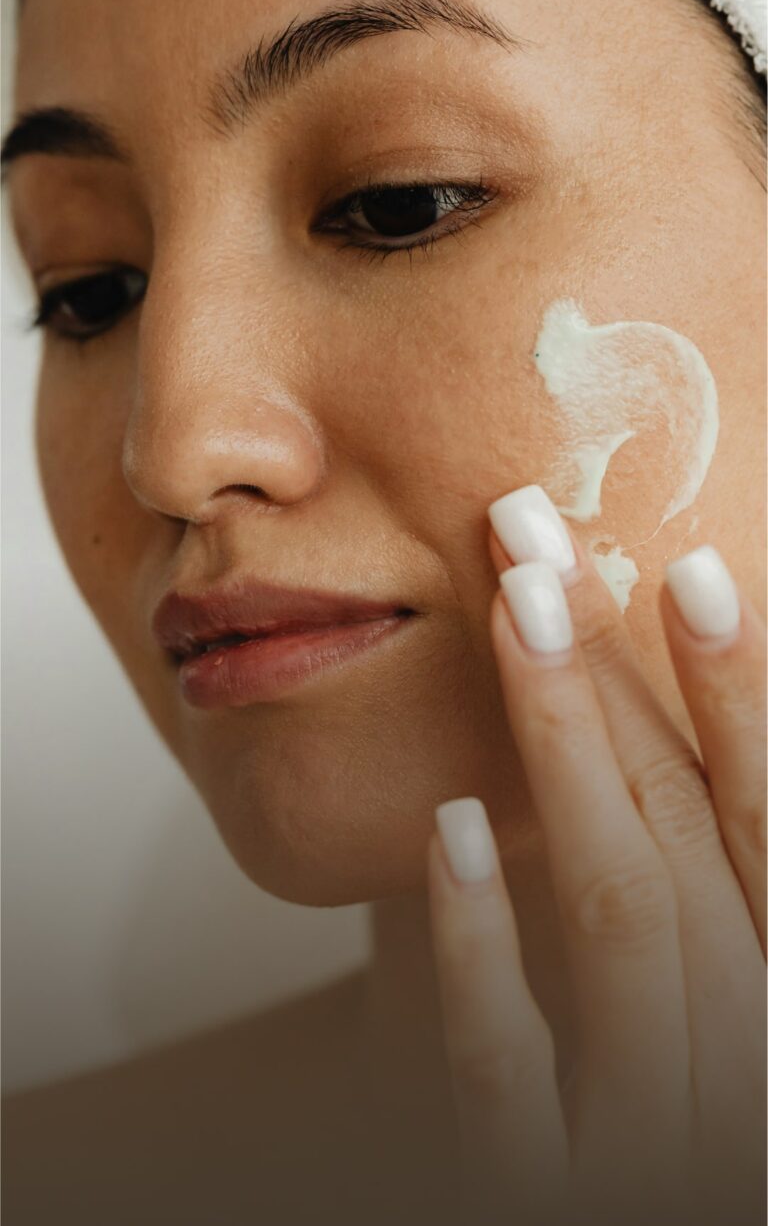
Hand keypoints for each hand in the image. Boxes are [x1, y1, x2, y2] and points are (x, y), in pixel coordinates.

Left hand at [426, 485, 765, 1225]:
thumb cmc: (691, 1120)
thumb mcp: (722, 1015)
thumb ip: (700, 897)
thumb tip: (659, 737)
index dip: (746, 698)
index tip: (690, 571)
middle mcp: (748, 1073)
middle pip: (689, 844)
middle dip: (622, 679)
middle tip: (540, 541)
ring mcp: (655, 1148)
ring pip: (622, 924)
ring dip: (567, 755)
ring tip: (513, 617)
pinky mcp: (549, 1206)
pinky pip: (510, 1079)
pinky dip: (482, 952)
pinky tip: (446, 832)